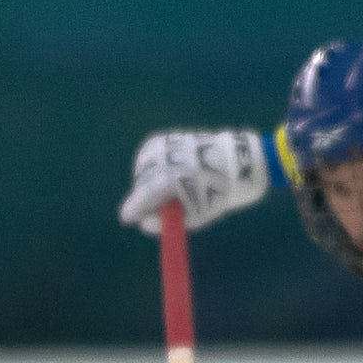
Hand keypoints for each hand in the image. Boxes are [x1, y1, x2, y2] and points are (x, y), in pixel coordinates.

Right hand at [119, 129, 269, 235]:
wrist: (234, 160)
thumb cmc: (218, 192)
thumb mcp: (196, 216)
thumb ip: (166, 222)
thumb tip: (144, 224)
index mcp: (171, 179)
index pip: (143, 197)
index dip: (133, 210)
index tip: (128, 219)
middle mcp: (162, 160)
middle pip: (141, 184)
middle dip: (143, 198)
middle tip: (152, 208)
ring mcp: (161, 147)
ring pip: (142, 171)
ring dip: (148, 182)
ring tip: (169, 188)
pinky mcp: (162, 139)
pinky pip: (147, 159)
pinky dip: (152, 168)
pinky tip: (168, 173)